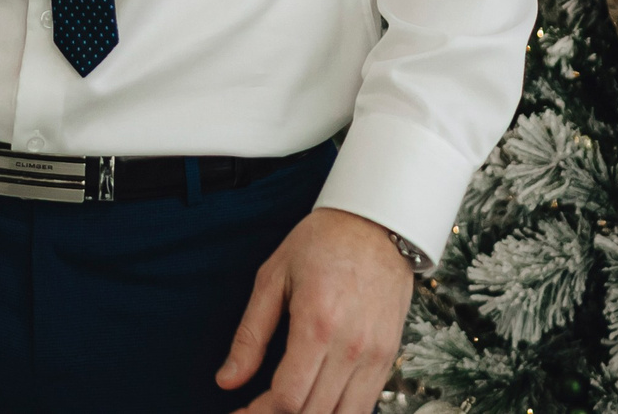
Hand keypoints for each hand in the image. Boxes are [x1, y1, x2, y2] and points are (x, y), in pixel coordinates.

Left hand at [215, 209, 414, 413]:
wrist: (377, 222)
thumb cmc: (321, 242)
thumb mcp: (273, 277)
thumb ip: (250, 334)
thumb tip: (227, 380)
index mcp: (317, 323)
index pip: (288, 398)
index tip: (239, 413)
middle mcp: (351, 346)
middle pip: (313, 413)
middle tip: (254, 411)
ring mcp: (376, 355)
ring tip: (284, 410)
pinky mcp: (390, 356)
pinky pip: (365, 404)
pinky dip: (338, 413)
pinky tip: (315, 403)